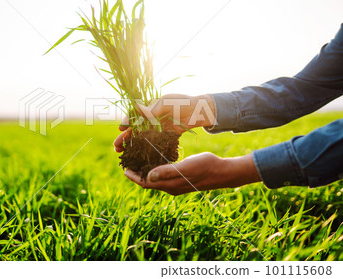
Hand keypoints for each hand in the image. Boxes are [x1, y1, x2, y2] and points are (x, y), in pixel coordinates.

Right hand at [114, 94, 215, 151]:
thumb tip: (137, 111)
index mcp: (150, 108)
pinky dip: (145, 150)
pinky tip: (139, 156)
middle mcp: (151, 118)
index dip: (126, 122)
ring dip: (132, 145)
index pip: (134, 115)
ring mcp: (158, 128)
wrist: (201, 111)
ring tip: (122, 153)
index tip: (121, 128)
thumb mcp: (167, 103)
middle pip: (135, 129)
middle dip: (125, 137)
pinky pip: (153, 144)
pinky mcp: (165, 137)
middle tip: (116, 146)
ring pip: (141, 138)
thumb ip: (153, 109)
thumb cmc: (183, 103)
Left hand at [124, 153, 260, 194]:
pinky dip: (155, 169)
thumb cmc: (205, 167)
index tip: (123, 168)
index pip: (145, 183)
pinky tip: (155, 160)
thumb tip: (147, 177)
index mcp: (169, 185)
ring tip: (137, 160)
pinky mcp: (181, 179)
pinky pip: (163, 176)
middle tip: (127, 162)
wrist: (222, 172)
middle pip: (148, 182)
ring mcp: (176, 184)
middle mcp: (170, 187)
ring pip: (155, 179)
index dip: (133, 177)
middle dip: (136, 174)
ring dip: (145, 172)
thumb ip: (167, 172)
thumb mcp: (185, 167)